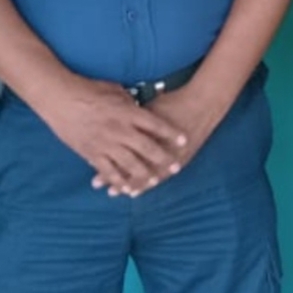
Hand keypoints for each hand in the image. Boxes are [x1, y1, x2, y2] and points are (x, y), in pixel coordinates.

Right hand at [42, 77, 187, 196]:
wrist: (60, 97)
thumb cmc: (90, 90)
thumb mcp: (117, 91)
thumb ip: (131, 103)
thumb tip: (142, 110)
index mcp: (127, 112)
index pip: (155, 124)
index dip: (170, 133)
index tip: (184, 140)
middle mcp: (118, 129)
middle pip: (146, 147)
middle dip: (163, 158)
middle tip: (176, 166)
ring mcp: (104, 143)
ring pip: (128, 163)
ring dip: (143, 173)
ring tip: (156, 181)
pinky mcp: (90, 153)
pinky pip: (107, 170)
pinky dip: (117, 180)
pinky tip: (126, 188)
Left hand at [93, 84, 224, 196]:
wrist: (202, 103)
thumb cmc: (173, 101)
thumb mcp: (148, 107)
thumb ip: (131, 116)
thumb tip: (112, 118)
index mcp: (139, 129)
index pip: (116, 150)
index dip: (103, 160)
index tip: (90, 166)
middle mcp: (151, 145)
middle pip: (127, 165)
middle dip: (112, 175)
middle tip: (96, 184)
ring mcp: (166, 155)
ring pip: (145, 175)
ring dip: (132, 183)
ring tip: (120, 191)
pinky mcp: (179, 159)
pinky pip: (163, 175)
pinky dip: (152, 182)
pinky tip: (146, 187)